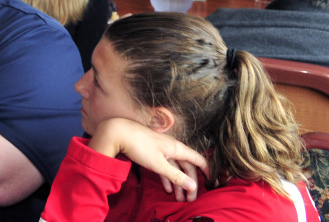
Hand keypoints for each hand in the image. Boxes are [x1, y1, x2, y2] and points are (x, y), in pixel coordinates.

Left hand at [88, 118, 207, 200]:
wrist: (118, 133)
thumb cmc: (139, 146)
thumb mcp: (159, 164)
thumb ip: (176, 176)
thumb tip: (193, 186)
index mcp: (177, 148)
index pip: (198, 160)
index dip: (207, 170)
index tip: (213, 182)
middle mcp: (172, 148)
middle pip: (187, 167)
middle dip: (190, 184)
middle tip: (190, 199)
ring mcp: (162, 150)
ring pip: (175, 168)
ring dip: (178, 183)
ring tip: (179, 199)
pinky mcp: (152, 153)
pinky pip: (164, 167)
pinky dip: (167, 178)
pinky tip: (167, 189)